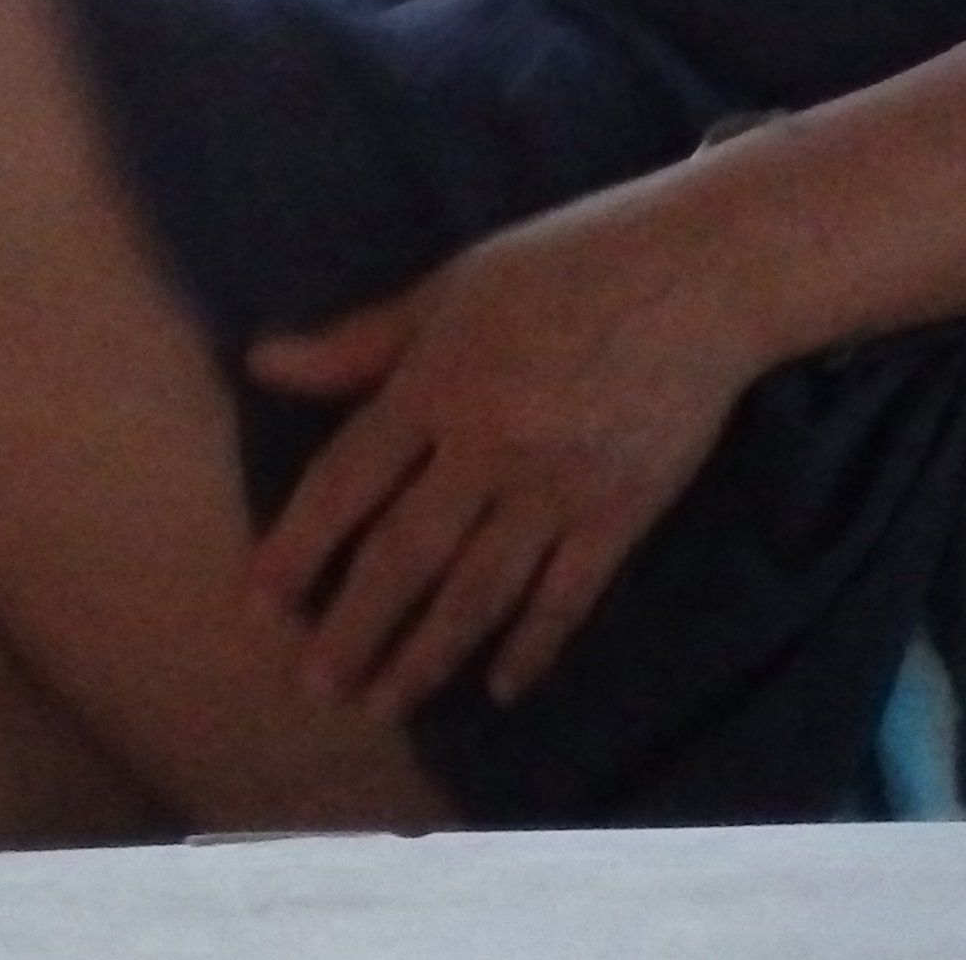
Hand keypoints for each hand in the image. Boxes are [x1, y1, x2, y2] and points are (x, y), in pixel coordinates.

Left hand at [244, 204, 760, 720]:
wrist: (704, 274)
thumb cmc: (571, 261)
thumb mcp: (454, 286)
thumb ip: (361, 342)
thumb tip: (261, 364)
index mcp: (439, 383)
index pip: (348, 480)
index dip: (300, 545)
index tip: (264, 601)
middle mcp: (490, 446)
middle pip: (404, 555)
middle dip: (353, 629)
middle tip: (317, 686)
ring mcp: (559, 487)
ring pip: (477, 592)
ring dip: (425, 656)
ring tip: (382, 704)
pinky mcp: (621, 513)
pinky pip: (566, 597)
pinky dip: (532, 647)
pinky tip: (500, 686)